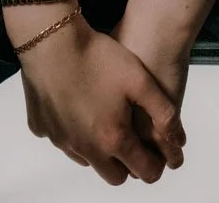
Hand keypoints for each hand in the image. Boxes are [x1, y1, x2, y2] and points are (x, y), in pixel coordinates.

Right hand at [18, 13, 185, 185]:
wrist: (52, 41)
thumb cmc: (98, 58)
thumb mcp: (140, 79)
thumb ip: (163, 112)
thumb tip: (177, 140)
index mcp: (113, 139)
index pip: (142, 171)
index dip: (156, 166)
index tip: (159, 155)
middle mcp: (86, 149)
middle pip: (114, 176)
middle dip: (128, 164)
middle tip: (132, 138)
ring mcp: (61, 140)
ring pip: (87, 160)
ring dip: (99, 149)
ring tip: (105, 117)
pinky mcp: (41, 128)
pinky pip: (62, 139)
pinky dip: (73, 132)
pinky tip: (77, 105)